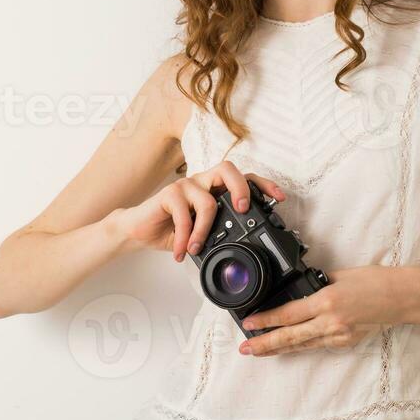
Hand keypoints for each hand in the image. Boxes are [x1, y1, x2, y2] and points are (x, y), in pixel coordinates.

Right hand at [112, 160, 287, 261]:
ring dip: (205, 231)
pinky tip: (181, 250)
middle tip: (243, 211)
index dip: (264, 185)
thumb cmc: (172, 229)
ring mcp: (186, 185)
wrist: (139, 231)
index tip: (279, 198)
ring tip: (196, 248)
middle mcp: (203, 182)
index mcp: (215, 189)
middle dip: (242, 188)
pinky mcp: (169, 194)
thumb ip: (220, 232)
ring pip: (207, 201)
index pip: (244, 178)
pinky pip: (184, 214)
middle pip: (228, 169)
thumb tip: (244, 246)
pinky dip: (184, 237)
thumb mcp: (202, 233)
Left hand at [237, 265, 411, 356]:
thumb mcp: (339, 276)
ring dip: (279, 348)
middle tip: (246, 348)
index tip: (249, 323)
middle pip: (290, 337)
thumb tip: (299, 291)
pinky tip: (288, 348)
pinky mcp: (346, 342)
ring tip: (260, 351)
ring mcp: (339, 335)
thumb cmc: (374, 281)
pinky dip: (300, 347)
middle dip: (265, 344)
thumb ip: (317, 285)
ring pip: (302, 345)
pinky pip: (317, 345)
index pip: (288, 314)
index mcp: (326, 301)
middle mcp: (330, 321)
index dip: (266, 320)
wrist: (401, 298)